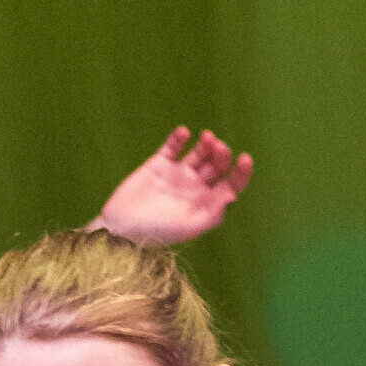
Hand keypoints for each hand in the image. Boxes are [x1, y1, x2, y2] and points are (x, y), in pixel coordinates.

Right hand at [93, 126, 252, 246]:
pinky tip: (183, 132)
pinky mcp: (159, 164)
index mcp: (206, 204)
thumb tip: (232, 195)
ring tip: (207, 137)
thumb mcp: (188, 227)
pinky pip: (173, 146)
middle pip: (217, 165)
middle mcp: (195, 188)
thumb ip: (212, 213)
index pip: (231, 185)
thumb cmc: (156, 233)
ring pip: (199, 153)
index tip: (244, 158)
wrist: (121, 228)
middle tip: (218, 147)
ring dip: (206, 143)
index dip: (241, 172)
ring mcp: (177, 174)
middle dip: (221, 155)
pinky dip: (179, 137)